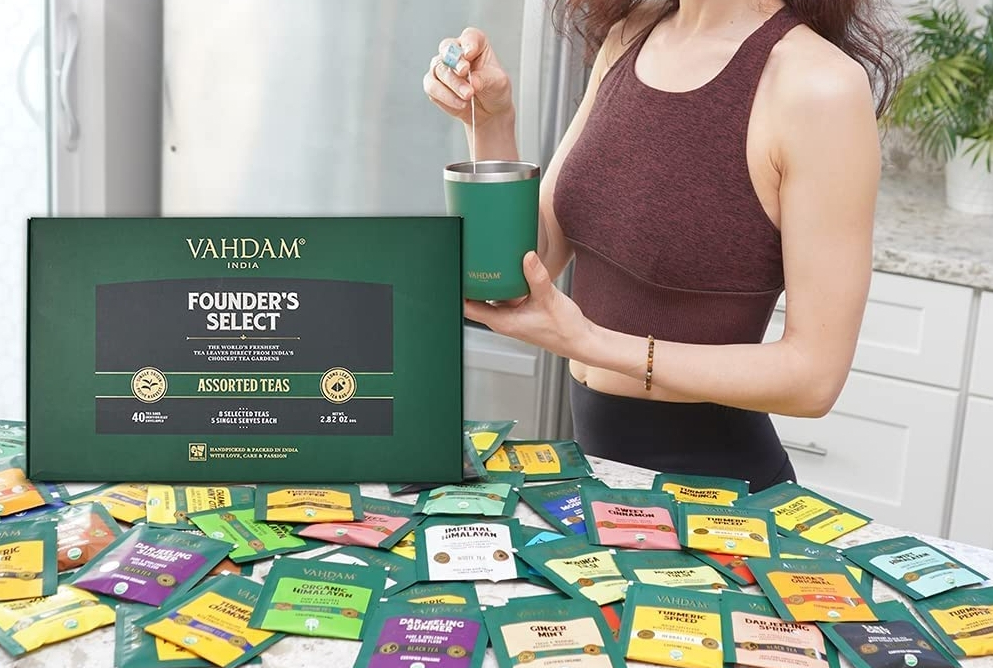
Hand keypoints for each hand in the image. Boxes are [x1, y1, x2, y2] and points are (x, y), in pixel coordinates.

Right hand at [422, 27, 513, 127]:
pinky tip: (460, 104)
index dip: (468, 43)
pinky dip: (446, 97)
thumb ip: (485, 79)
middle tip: (465, 74)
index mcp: (475, 44)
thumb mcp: (499, 83)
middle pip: (448, 51)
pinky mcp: (433, 84)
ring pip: (438, 70)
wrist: (489, 111)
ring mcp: (442, 67)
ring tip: (468, 96)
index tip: (470, 54)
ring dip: (453, 84)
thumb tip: (472, 82)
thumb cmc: (494, 90)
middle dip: (456, 63)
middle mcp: (456, 52)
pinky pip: (432, 88)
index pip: (469, 36)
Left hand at [463, 252, 594, 360]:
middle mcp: (503, 319)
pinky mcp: (521, 310)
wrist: (581, 340)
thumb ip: (536, 276)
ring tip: (486, 258)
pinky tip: (510, 267)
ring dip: (490, 280)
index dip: (459, 290)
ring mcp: (512, 315)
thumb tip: (527, 256)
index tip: (455, 271)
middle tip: (469, 257)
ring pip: (493, 295)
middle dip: (472, 280)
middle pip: (477, 299)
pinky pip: (507, 293)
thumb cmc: (565, 330)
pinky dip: (505, 282)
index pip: (468, 307)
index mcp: (502, 322)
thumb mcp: (549, 299)